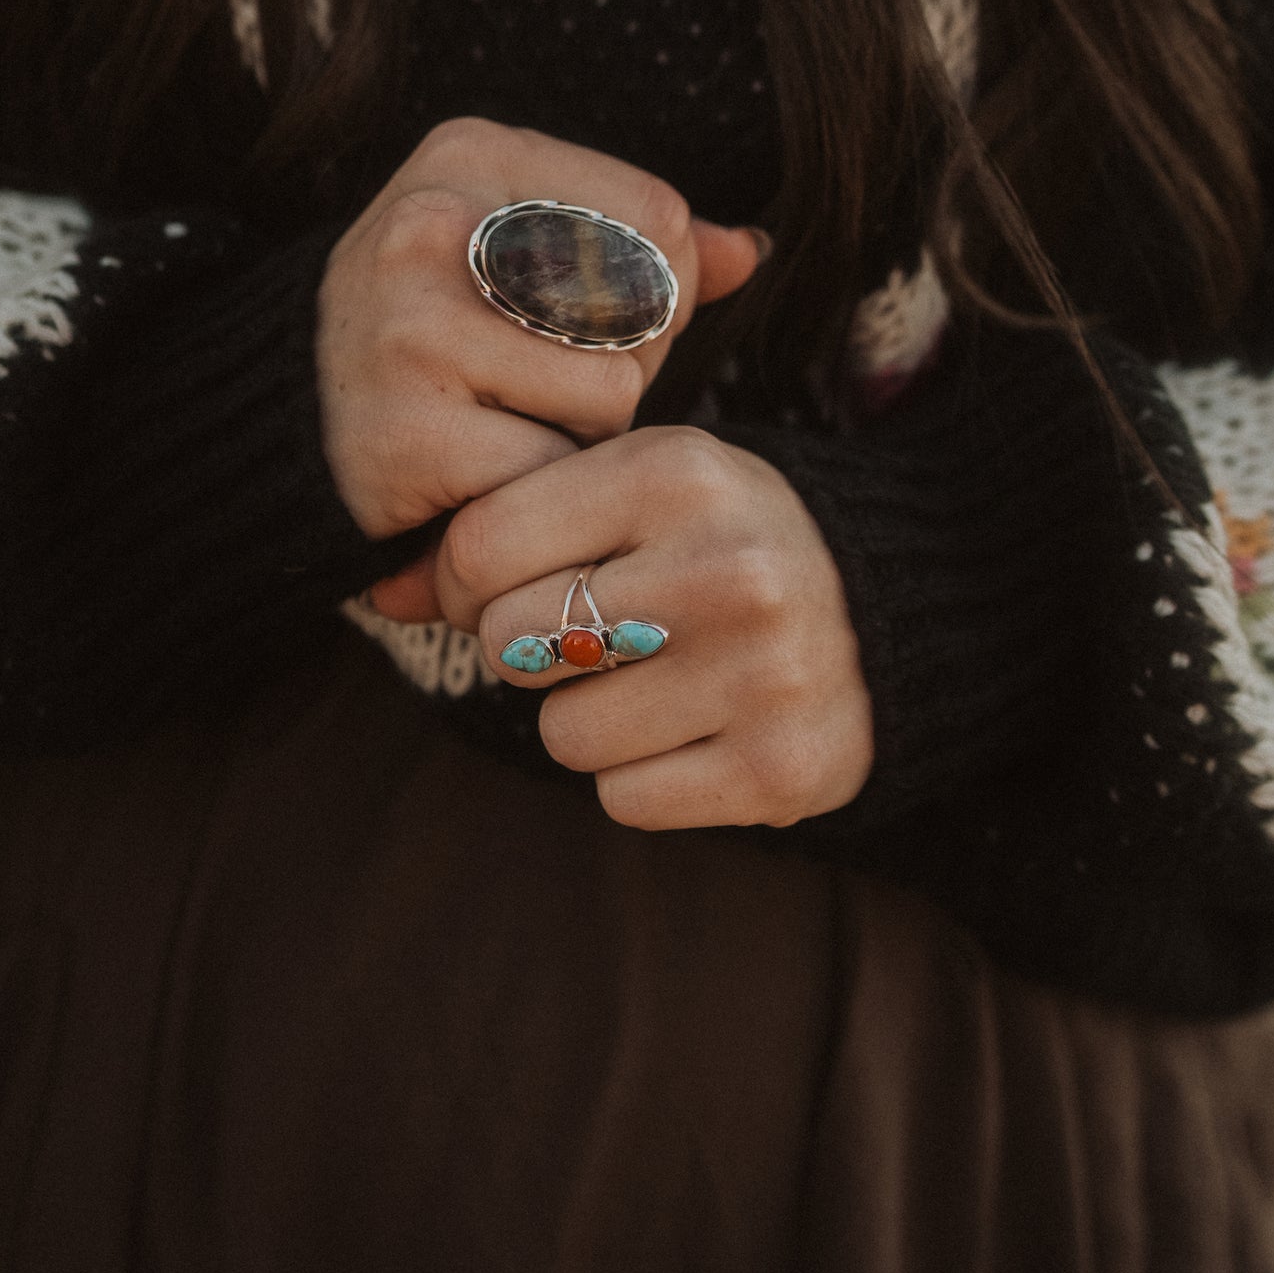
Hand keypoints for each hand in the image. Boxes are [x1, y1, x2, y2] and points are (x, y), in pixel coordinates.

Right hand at [316, 117, 762, 543]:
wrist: (292, 423)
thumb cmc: (436, 328)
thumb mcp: (525, 248)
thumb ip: (643, 245)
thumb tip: (752, 251)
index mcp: (470, 153)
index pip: (659, 218)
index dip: (653, 290)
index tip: (574, 318)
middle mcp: (430, 225)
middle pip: (646, 308)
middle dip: (619, 364)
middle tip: (529, 381)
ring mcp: (410, 329)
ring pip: (612, 398)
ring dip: (579, 436)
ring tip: (499, 424)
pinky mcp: (407, 436)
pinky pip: (552, 476)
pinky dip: (533, 492)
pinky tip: (475, 474)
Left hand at [432, 427, 873, 830]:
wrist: (891, 607)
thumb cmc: (721, 538)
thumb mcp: (629, 492)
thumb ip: (505, 528)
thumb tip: (381, 594)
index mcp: (677, 472)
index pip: (481, 548)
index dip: (467, 582)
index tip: (508, 586)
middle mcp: (726, 568)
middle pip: (510, 645)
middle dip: (528, 650)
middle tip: (589, 636)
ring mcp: (763, 673)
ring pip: (562, 734)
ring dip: (588, 719)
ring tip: (657, 677)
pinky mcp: (780, 769)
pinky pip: (624, 800)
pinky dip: (643, 776)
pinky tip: (698, 727)